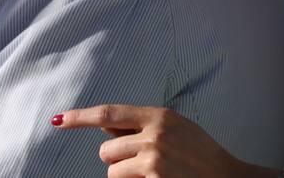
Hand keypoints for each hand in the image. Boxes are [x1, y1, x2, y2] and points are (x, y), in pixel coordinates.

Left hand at [52, 105, 272, 177]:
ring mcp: (153, 156)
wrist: (226, 177)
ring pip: (112, 171)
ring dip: (125, 176)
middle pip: (106, 149)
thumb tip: (105, 125)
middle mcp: (154, 132)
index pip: (109, 113)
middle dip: (117, 159)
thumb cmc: (200, 154)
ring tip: (154, 174)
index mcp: (159, 115)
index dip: (80, 116)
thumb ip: (142, 126)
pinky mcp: (153, 177)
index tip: (58, 119)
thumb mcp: (175, 129)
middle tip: (144, 162)